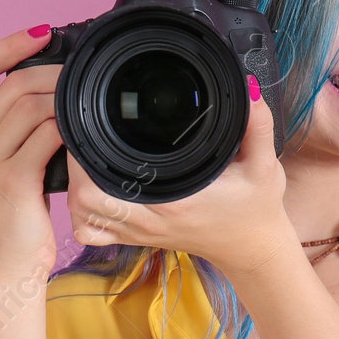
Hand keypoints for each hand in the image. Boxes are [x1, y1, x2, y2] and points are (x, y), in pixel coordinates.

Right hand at [0, 25, 63, 278]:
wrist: (8, 265)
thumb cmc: (17, 217)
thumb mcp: (10, 165)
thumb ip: (21, 130)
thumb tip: (58, 93)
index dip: (7, 44)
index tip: (40, 33)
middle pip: (10, 84)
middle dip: (50, 71)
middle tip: (79, 74)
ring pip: (28, 106)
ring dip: (63, 98)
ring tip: (85, 101)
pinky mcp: (11, 179)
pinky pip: (45, 137)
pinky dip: (68, 127)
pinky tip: (82, 130)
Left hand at [66, 74, 295, 280]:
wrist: (253, 249)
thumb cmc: (256, 209)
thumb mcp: (265, 166)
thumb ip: (258, 126)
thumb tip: (248, 89)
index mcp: (171, 204)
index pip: (103, 187)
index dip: (85, 158)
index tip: (86, 128)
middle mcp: (148, 222)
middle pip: (82, 203)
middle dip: (73, 168)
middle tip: (81, 136)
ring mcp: (140, 233)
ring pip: (83, 218)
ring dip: (74, 188)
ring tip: (83, 156)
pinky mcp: (139, 238)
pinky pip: (95, 231)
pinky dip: (83, 212)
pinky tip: (90, 189)